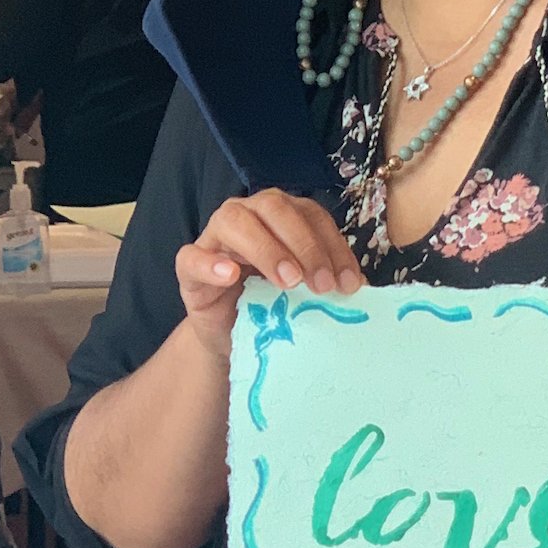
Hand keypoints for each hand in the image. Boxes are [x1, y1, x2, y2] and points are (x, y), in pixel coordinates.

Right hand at [173, 189, 363, 351]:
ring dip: (266, 249)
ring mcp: (215, 237)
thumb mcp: (305, 294)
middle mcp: (249, 216)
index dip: (333, 245)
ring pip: (235, 221)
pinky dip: (212, 264)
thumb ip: (327, 281)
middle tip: (321, 284)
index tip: (349, 283)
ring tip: (288, 282)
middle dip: (305, 245)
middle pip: (275, 208)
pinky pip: (192, 256)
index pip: (311, 215)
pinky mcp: (189, 267)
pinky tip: (231, 276)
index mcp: (282, 217)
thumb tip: (358, 286)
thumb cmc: (272, 309)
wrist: (233, 338)